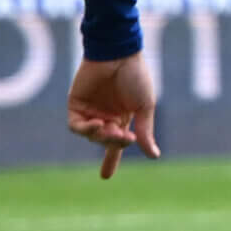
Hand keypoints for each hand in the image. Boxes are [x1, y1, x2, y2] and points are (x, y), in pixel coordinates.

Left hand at [68, 54, 159, 177]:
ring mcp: (90, 111)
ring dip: (101, 137)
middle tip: (124, 135)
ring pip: (92, 136)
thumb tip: (154, 156)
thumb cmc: (135, 77)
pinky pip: (76, 126)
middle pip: (106, 142)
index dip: (110, 161)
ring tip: (110, 127)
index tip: (104, 177)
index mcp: (123, 117)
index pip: (116, 144)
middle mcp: (105, 116)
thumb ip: (145, 131)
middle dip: (114, 142)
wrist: (118, 53)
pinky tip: (98, 123)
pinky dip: (86, 130)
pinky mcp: (76, 104)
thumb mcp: (145, 107)